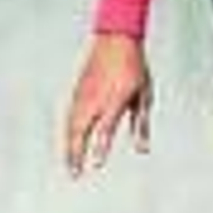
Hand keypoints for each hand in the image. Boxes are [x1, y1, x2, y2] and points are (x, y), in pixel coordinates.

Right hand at [64, 33, 151, 177]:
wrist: (115, 39)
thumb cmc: (134, 67)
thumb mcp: (144, 95)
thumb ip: (141, 124)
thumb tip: (143, 149)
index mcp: (114, 100)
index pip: (105, 130)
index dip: (100, 148)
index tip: (96, 166)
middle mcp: (95, 100)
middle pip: (80, 132)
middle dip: (76, 154)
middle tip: (75, 174)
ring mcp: (83, 95)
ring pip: (71, 126)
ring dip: (69, 146)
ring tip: (71, 164)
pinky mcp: (77, 92)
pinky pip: (69, 117)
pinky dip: (67, 133)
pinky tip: (69, 141)